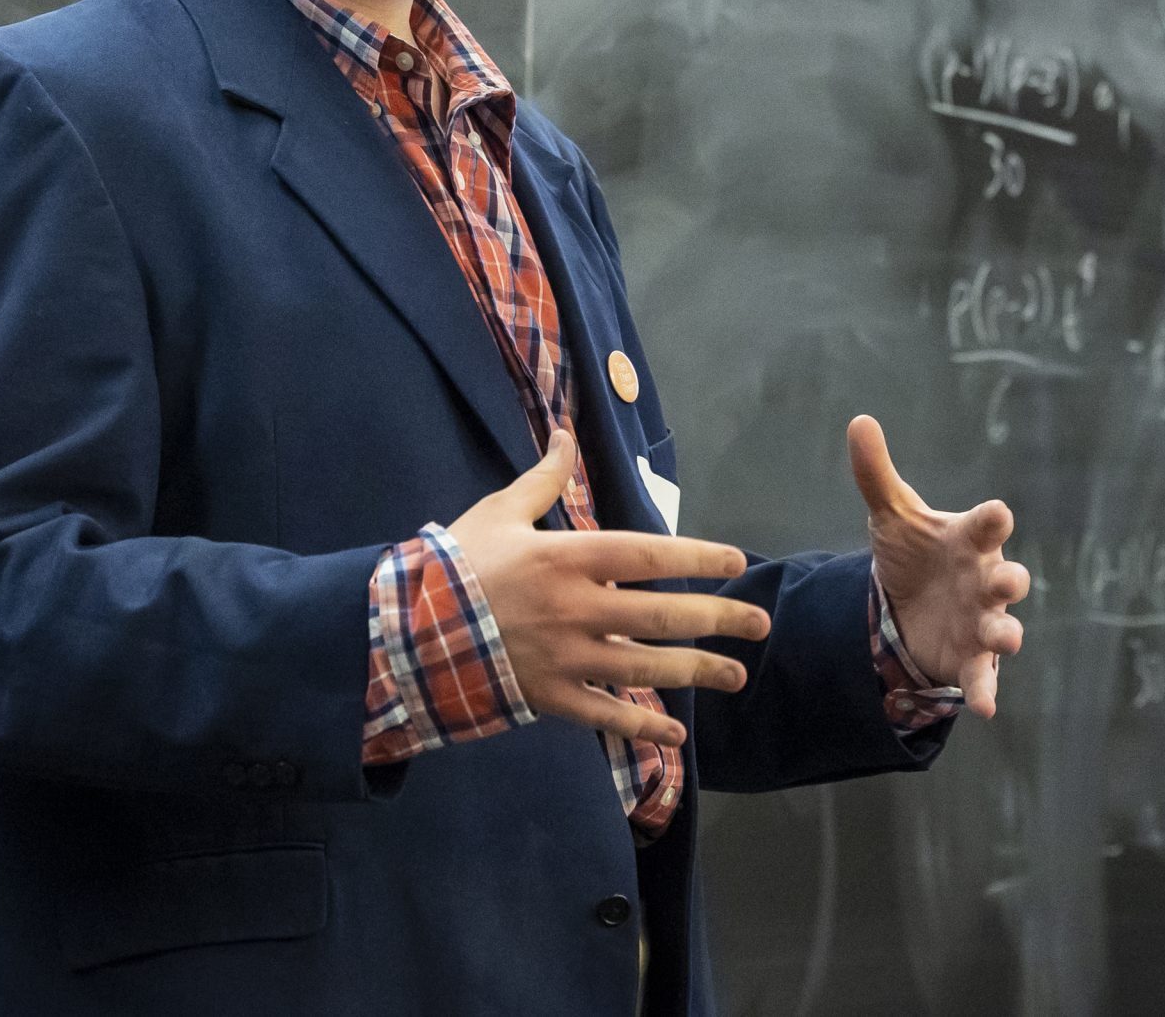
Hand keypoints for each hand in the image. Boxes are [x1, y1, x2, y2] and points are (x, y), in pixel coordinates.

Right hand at [450, 431, 769, 746]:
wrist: (405, 632)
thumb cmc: (456, 566)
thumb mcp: (499, 512)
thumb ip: (542, 478)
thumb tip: (563, 434)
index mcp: (567, 557)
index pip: (648, 554)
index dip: (697, 557)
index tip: (735, 561)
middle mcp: (577, 608)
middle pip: (662, 615)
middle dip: (718, 619)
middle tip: (759, 625)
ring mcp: (566, 657)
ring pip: (645, 667)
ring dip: (696, 672)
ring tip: (736, 674)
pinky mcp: (549, 697)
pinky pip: (605, 714)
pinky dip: (642, 725)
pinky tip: (676, 731)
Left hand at [848, 414, 1028, 717]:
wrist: (909, 606)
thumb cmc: (915, 553)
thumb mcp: (891, 516)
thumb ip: (877, 474)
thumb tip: (859, 421)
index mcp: (969, 541)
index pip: (986, 526)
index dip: (991, 521)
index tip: (996, 513)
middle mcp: (984, 580)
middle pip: (1009, 579)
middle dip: (1011, 580)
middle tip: (1007, 580)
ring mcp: (982, 621)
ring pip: (1005, 629)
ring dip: (1006, 633)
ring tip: (1004, 639)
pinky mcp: (972, 660)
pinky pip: (984, 677)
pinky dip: (986, 691)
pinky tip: (985, 709)